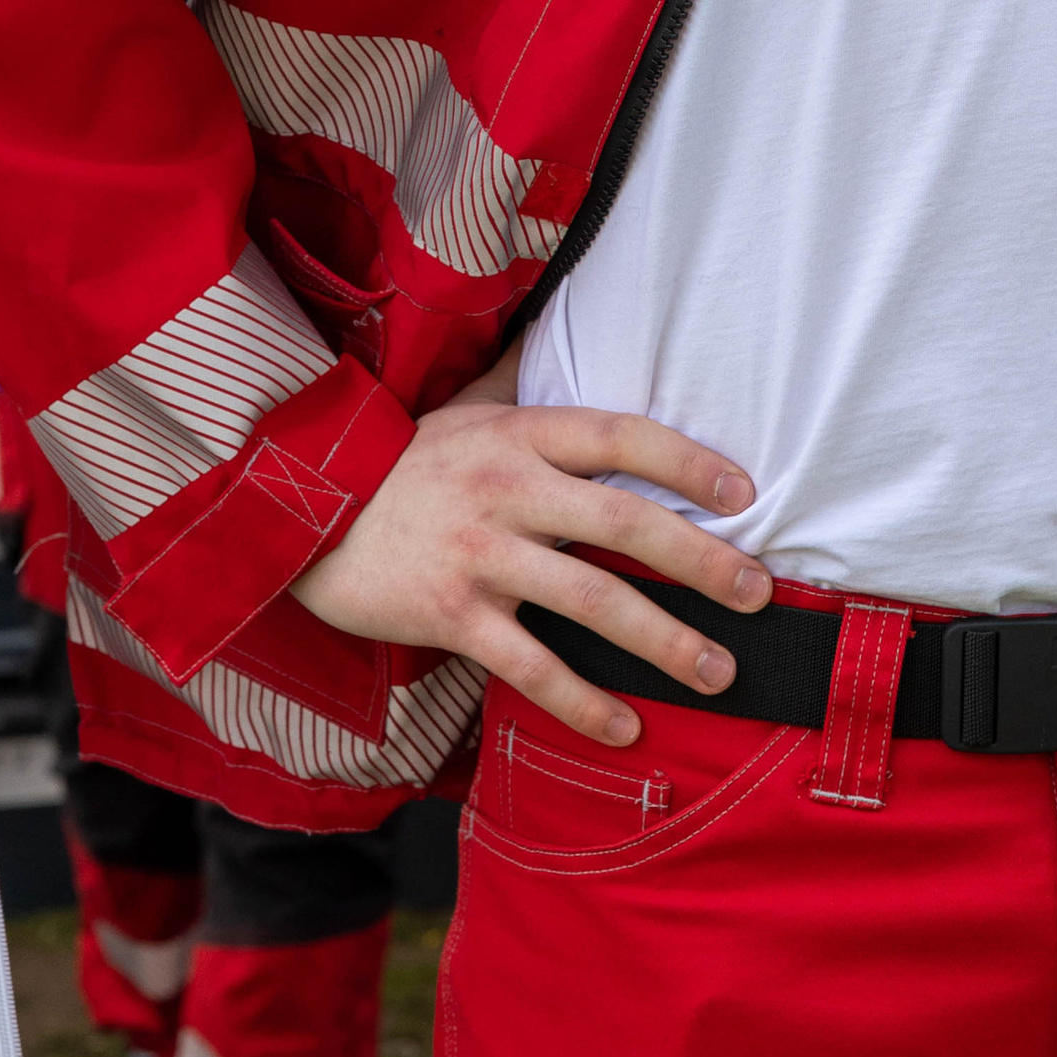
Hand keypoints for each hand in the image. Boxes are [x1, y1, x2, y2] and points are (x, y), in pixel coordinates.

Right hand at [290, 350, 769, 746]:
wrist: (297, 506)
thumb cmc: (399, 458)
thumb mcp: (468, 406)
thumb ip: (527, 382)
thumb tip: (574, 329)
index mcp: (519, 432)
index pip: (621, 437)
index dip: (688, 461)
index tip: (744, 492)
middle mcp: (508, 489)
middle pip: (625, 524)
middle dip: (703, 562)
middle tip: (759, 594)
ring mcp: (480, 556)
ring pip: (590, 602)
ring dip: (663, 642)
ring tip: (718, 671)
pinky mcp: (449, 615)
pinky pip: (529, 666)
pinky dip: (581, 702)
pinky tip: (625, 727)